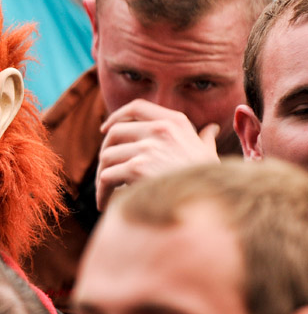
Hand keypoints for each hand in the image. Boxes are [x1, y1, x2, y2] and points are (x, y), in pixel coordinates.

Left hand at [95, 99, 219, 210]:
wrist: (211, 206)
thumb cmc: (210, 182)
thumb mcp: (209, 154)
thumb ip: (205, 139)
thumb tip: (211, 128)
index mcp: (176, 122)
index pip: (137, 107)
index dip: (116, 116)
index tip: (105, 128)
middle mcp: (160, 129)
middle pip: (115, 132)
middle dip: (105, 151)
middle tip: (105, 168)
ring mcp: (148, 148)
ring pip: (107, 156)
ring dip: (102, 175)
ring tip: (106, 190)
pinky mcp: (137, 168)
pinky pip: (106, 176)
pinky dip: (101, 191)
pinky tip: (104, 204)